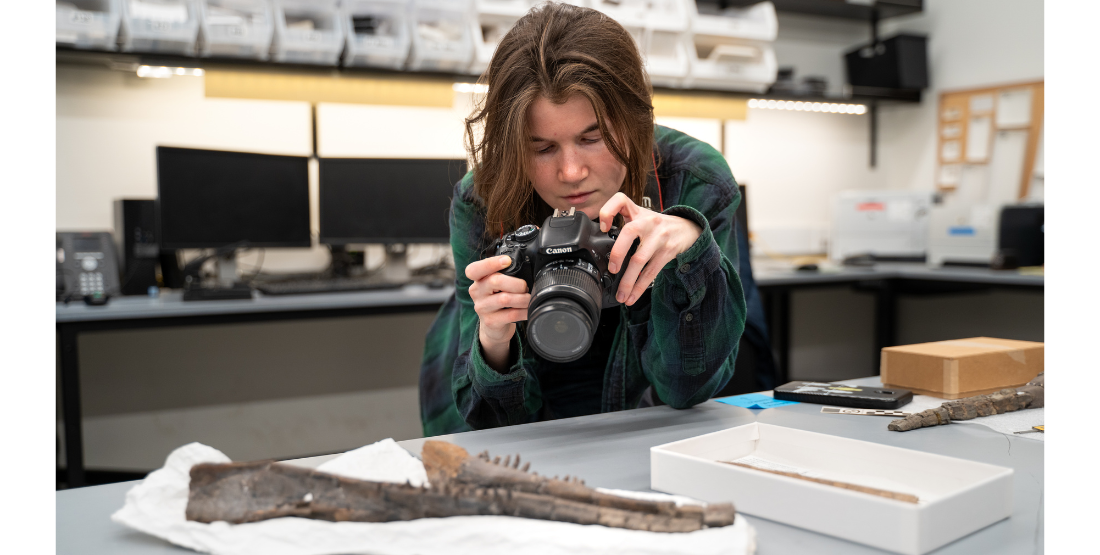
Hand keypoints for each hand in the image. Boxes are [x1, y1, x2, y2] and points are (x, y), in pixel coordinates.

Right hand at [465, 255, 530, 370]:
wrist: (493, 327)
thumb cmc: (497, 300)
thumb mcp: (496, 286)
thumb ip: (504, 275)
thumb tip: (525, 267)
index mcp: (477, 280)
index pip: (474, 269)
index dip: (490, 263)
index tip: (507, 261)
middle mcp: (477, 292)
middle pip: (495, 281)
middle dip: (516, 283)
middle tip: (524, 287)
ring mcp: (482, 308)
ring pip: (505, 299)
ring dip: (522, 298)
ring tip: (529, 299)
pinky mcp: (491, 321)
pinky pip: (511, 314)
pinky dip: (524, 311)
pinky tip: (528, 310)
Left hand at [599, 192, 701, 305]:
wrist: (688, 229)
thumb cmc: (657, 226)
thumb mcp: (641, 216)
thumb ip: (623, 224)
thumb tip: (602, 249)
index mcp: (637, 212)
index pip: (620, 200)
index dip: (608, 211)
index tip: (603, 228)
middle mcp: (647, 221)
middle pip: (630, 231)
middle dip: (618, 252)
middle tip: (612, 269)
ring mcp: (659, 237)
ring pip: (640, 259)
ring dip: (628, 281)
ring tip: (621, 295)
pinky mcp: (668, 251)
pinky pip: (651, 271)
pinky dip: (640, 286)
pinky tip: (632, 296)